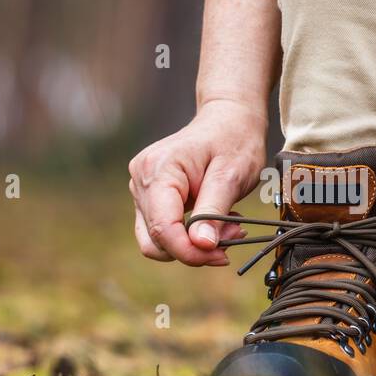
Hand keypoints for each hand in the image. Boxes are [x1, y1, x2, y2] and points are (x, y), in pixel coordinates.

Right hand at [128, 99, 267, 264]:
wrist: (228, 119)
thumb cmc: (233, 139)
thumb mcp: (232, 174)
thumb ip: (213, 211)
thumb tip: (201, 245)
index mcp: (159, 169)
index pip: (163, 228)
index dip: (190, 251)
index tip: (222, 256)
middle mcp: (142, 179)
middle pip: (156, 239)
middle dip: (194, 248)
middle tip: (232, 234)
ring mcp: (142, 188)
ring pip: (157, 240)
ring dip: (192, 244)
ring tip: (226, 227)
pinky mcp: (150, 196)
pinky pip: (163, 229)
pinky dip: (188, 235)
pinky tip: (213, 222)